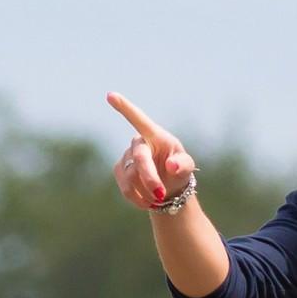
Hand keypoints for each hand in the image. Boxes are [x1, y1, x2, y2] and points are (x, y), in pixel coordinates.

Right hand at [105, 93, 197, 212]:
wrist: (168, 188)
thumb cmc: (178, 170)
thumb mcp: (187, 166)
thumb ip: (183, 165)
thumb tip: (171, 166)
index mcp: (155, 135)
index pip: (138, 119)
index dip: (124, 108)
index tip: (110, 95)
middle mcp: (138, 143)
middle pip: (140, 159)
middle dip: (150, 178)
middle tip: (160, 195)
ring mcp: (126, 157)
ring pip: (131, 176)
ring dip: (146, 191)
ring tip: (159, 198)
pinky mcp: (119, 171)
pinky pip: (125, 187)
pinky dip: (137, 198)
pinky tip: (147, 201)